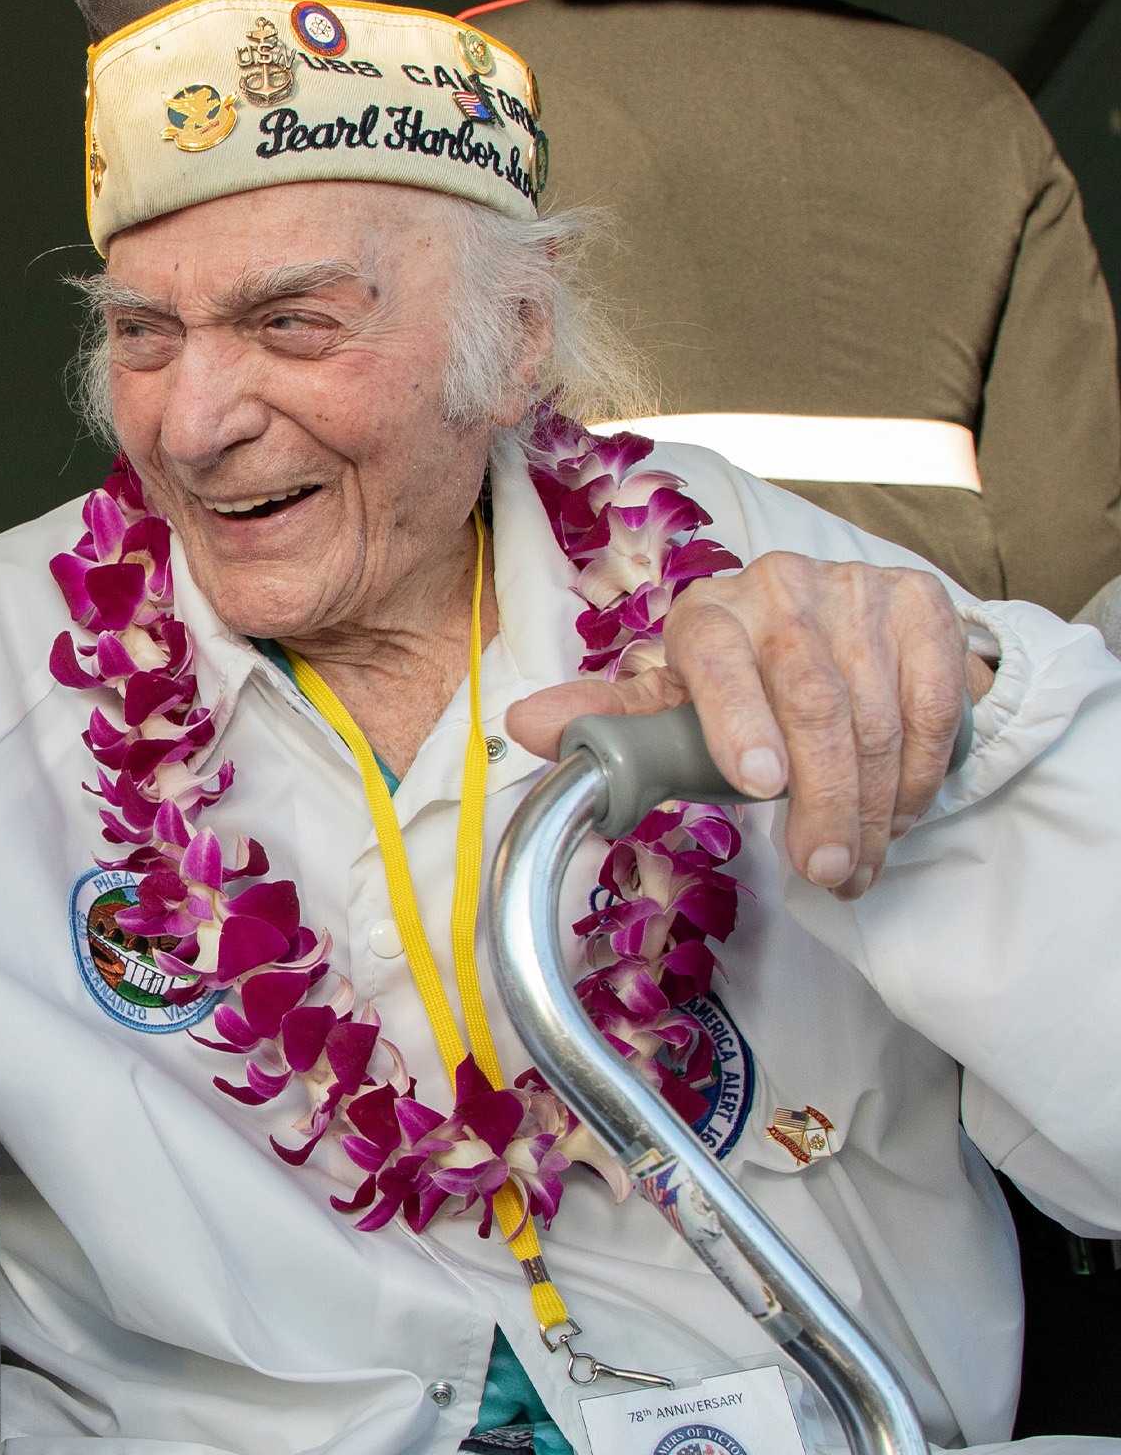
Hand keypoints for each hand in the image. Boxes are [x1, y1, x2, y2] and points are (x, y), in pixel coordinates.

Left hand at [506, 552, 990, 899]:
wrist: (842, 640)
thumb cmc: (741, 687)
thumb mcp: (675, 705)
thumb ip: (611, 722)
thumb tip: (521, 725)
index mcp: (708, 609)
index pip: (713, 653)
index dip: (736, 718)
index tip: (758, 783)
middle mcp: (781, 586)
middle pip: (810, 697)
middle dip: (821, 796)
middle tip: (824, 868)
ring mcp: (858, 589)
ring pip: (875, 709)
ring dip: (871, 802)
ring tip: (856, 861)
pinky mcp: (923, 604)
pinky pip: (933, 698)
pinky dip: (919, 768)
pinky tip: (898, 812)